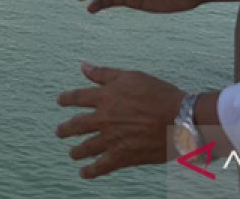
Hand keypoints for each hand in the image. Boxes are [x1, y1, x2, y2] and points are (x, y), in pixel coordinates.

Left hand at [56, 62, 184, 178]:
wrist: (179, 118)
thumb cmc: (159, 94)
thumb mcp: (131, 76)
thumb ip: (104, 73)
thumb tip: (83, 66)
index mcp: (106, 96)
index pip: (78, 97)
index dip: (67, 99)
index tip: (60, 101)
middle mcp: (104, 118)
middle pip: (77, 125)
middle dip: (66, 129)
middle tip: (59, 132)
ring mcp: (112, 138)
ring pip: (86, 147)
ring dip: (76, 151)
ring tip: (71, 154)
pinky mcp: (123, 156)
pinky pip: (102, 166)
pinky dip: (91, 171)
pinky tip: (84, 173)